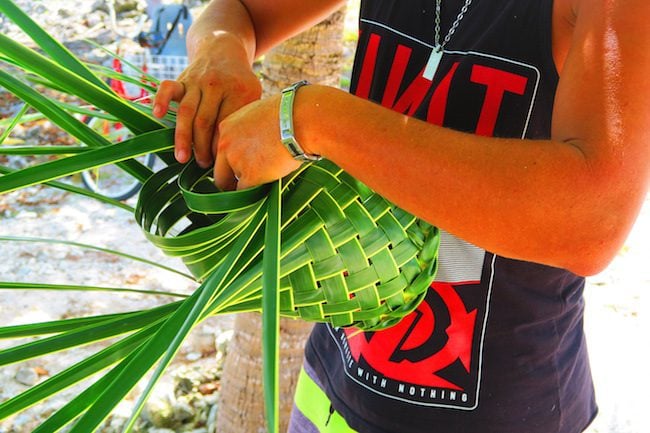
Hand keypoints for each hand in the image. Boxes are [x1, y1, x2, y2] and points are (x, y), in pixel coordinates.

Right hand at [152, 37, 261, 167]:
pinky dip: (160, 100)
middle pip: (205, 121)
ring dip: (183, 137)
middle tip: (204, 165)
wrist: (224, 50)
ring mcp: (197, 81)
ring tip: (182, 158)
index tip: (222, 164)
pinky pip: (168, 88)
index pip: (227, 124)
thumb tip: (240, 156)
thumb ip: (246, 119)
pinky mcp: (181, 78)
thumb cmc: (240, 84)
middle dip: (203, 147)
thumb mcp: (253, 96)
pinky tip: (156, 115)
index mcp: (239, 90)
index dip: (221, 146)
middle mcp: (216, 84)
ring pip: (186, 111)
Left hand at [213, 94, 301, 190]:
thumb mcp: (259, 115)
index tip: (243, 168)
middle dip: (231, 182)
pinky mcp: (249, 175)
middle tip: (246, 187)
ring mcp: (236, 160)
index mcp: (226, 127)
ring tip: (266, 183)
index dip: (232, 163)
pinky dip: (255, 195)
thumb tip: (254, 146)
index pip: (221, 153)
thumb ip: (249, 132)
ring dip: (248, 186)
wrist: (300, 119)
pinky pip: (246, 193)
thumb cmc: (289, 115)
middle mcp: (225, 143)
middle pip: (219, 173)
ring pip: (234, 185)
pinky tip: (268, 188)